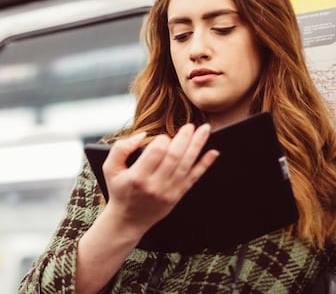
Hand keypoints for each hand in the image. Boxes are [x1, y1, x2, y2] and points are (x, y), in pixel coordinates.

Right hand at [102, 123, 218, 235]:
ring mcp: (169, 192)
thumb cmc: (120, 190)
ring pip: (186, 165)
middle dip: (184, 138)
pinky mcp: (178, 196)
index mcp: (137, 177)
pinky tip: (214, 152)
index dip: (163, 140)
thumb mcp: (110, 168)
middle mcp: (155, 185)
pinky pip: (194, 178)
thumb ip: (121, 148)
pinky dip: (205, 164)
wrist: (128, 220)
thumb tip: (142, 135)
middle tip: (190, 125)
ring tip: (205, 130)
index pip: (156, 153)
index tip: (164, 136)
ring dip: (197, 146)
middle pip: (174, 157)